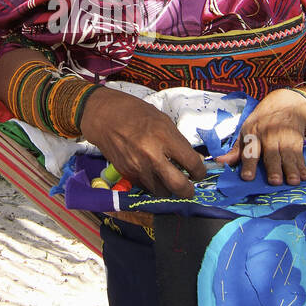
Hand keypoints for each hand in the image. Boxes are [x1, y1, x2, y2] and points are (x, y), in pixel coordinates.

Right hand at [79, 87, 206, 198]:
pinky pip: (146, 187)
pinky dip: (153, 184)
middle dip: (188, 191)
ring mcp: (138, 167)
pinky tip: (153, 174)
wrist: (105, 118)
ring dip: (169, 188)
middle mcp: (152, 155)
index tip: (199, 172)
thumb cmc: (137, 114)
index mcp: (164, 137)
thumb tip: (195, 160)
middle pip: (178, 186)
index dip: (200, 172)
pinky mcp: (127, 174)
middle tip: (189, 188)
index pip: (191, 163)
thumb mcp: (163, 121)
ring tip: (169, 179)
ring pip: (162, 192)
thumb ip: (178, 142)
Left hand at [217, 88, 305, 185]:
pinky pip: (300, 155)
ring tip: (293, 181)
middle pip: (271, 154)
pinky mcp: (296, 140)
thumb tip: (220, 162)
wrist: (285, 102)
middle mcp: (268, 136)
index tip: (247, 177)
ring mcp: (284, 137)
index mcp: (253, 134)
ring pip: (288, 155)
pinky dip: (303, 166)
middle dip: (273, 168)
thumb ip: (236, 150)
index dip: (248, 164)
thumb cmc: (261, 121)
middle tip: (275, 182)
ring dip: (291, 169)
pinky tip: (305, 176)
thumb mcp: (246, 130)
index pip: (250, 150)